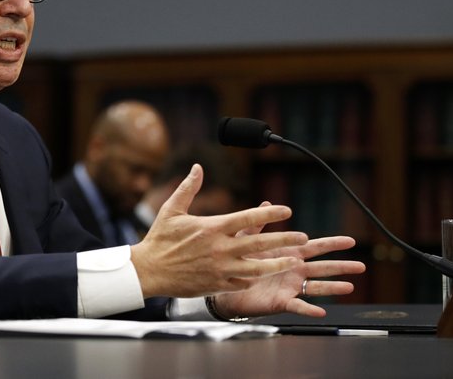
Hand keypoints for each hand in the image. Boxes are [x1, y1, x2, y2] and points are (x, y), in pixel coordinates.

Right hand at [130, 165, 308, 298]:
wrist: (149, 270)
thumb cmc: (159, 239)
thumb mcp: (172, 210)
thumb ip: (188, 188)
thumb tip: (197, 167)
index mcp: (212, 227)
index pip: (248, 218)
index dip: (270, 214)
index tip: (286, 210)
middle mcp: (220, 248)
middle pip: (259, 243)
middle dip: (284, 239)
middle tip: (303, 237)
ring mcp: (220, 269)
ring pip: (257, 268)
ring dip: (278, 263)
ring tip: (294, 261)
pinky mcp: (217, 285)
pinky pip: (243, 283)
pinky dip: (256, 279)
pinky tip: (266, 275)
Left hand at [212, 202, 366, 318]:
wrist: (226, 286)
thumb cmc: (239, 262)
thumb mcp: (248, 240)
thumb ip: (258, 223)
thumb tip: (267, 202)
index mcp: (289, 254)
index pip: (315, 247)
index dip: (333, 244)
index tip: (351, 241)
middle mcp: (294, 271)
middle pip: (323, 268)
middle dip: (342, 266)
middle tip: (361, 266)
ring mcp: (290, 287)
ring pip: (316, 287)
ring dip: (333, 287)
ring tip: (349, 286)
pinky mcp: (282, 302)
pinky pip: (298, 306)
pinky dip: (309, 309)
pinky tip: (321, 312)